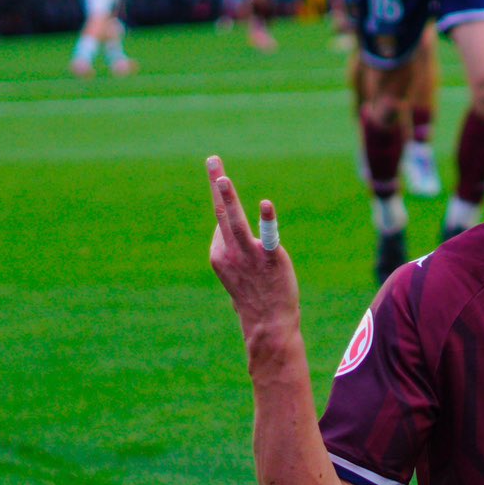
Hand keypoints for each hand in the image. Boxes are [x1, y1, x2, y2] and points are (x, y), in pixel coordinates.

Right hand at [207, 156, 301, 368]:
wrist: (269, 325)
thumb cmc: (254, 299)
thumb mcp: (236, 273)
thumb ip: (232, 253)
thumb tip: (227, 238)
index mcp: (218, 254)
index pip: (223, 225)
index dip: (234, 230)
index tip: (244, 255)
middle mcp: (228, 252)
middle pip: (220, 212)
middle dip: (216, 183)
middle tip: (212, 159)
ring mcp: (248, 255)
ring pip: (234, 221)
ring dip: (227, 198)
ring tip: (220, 177)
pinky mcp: (271, 258)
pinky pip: (268, 236)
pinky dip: (267, 220)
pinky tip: (266, 205)